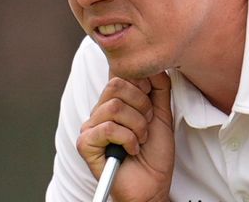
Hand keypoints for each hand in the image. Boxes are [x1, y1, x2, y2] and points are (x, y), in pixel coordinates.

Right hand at [77, 72, 173, 201]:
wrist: (153, 183)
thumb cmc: (155, 152)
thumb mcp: (163, 113)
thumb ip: (159, 87)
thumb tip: (154, 64)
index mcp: (115, 102)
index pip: (122, 75)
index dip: (144, 87)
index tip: (152, 108)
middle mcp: (99, 112)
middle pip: (116, 85)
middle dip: (142, 106)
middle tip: (147, 125)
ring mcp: (90, 127)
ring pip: (115, 107)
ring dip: (138, 126)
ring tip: (140, 139)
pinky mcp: (85, 144)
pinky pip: (108, 128)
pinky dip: (128, 139)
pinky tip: (131, 150)